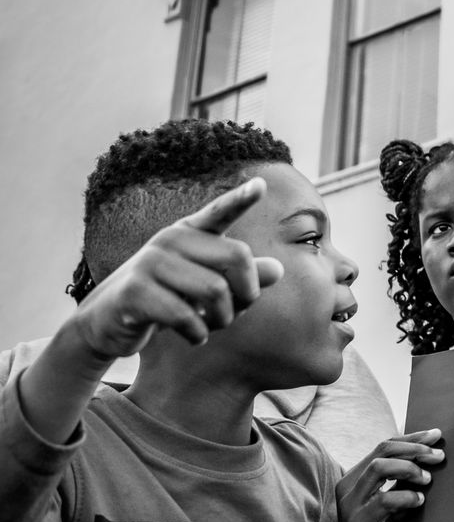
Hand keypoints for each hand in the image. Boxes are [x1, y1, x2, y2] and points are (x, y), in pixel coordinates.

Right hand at [72, 176, 282, 360]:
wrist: (107, 320)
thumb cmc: (165, 299)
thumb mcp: (203, 286)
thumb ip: (239, 278)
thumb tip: (278, 270)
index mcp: (189, 233)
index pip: (219, 213)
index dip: (240, 199)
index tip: (261, 185)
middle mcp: (170, 240)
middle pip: (238, 256)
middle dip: (248, 293)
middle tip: (235, 313)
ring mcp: (150, 262)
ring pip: (216, 291)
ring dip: (222, 320)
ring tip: (210, 327)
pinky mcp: (135, 291)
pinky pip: (187, 316)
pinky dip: (198, 334)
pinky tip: (192, 336)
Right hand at [336, 430, 444, 521]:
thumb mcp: (398, 508)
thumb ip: (406, 484)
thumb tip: (435, 458)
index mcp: (358, 479)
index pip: (385, 445)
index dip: (412, 437)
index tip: (437, 435)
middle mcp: (349, 487)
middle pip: (383, 449)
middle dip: (415, 448)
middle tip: (439, 456)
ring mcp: (349, 506)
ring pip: (379, 468)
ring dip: (409, 468)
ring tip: (429, 480)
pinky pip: (382, 502)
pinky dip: (404, 497)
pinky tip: (419, 502)